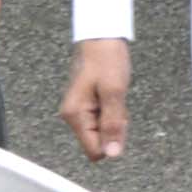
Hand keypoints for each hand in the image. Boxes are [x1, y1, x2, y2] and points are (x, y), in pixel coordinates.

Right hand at [64, 38, 132, 162]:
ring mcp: (80, 111)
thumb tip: (112, 154)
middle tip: (117, 101)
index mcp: (75, 116)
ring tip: (115, 94)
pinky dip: (114, 109)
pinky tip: (113, 93)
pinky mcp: (87, 104)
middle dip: (115, 127)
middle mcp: (73, 117)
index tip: (119, 118)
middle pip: (100, 141)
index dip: (112, 141)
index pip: (94, 151)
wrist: (101, 37)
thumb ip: (113, 124)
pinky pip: (104, 118)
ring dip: (115, 117)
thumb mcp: (114, 91)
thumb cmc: (106, 60)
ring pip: (103, 130)